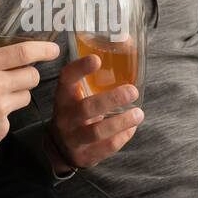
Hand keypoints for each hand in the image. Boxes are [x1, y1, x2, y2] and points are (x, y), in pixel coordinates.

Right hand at [0, 18, 58, 189]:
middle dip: (27, 74)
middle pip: (32, 76)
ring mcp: (0, 110)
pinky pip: (11, 119)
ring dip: (16, 95)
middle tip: (15, 77)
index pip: (23, 53)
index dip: (43, 50)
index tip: (53, 49)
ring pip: (25, 98)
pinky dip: (2, 117)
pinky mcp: (1, 130)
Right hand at [47, 55, 143, 169]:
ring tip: (139, 113)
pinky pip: (105, 148)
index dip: (80, 69)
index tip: (97, 60)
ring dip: (121, 122)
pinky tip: (131, 128)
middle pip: (87, 108)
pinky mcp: (84, 156)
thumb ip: (96, 76)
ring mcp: (73, 139)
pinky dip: (122, 138)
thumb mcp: (77, 95)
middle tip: (133, 91)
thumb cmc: (76, 112)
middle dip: (112, 99)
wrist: (59, 149)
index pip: (66, 79)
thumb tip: (128, 41)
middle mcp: (65, 117)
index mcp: (63, 97)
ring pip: (97, 131)